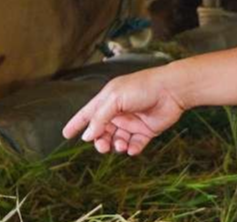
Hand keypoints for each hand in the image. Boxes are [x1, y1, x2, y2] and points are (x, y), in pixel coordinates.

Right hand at [62, 68, 186, 155]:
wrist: (171, 90)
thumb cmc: (142, 87)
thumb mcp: (115, 99)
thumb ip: (100, 117)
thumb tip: (87, 136)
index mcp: (108, 100)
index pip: (88, 113)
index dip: (76, 123)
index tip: (65, 134)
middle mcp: (118, 112)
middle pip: (101, 132)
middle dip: (99, 141)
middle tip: (102, 146)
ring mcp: (132, 122)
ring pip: (116, 140)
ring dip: (115, 145)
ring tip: (120, 145)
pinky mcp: (145, 131)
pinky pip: (134, 145)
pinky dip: (131, 149)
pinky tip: (132, 148)